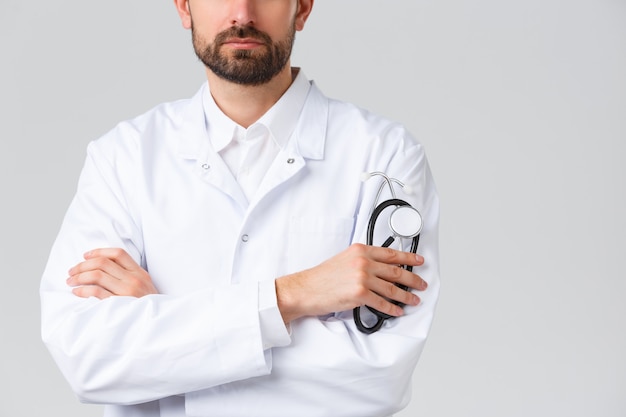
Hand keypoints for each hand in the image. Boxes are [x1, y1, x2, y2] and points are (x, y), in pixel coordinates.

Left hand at [67, 248, 157, 298]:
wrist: (159, 325)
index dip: (99, 252)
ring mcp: (127, 292)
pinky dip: (83, 290)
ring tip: (70, 281)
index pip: (118, 253)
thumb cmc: (147, 306)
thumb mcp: (145, 286)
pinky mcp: (119, 304)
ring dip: (79, 276)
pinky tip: (76, 292)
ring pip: (97, 275)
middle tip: (72, 271)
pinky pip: (96, 292)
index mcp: (140, 273)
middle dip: (83, 265)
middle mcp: (134, 279)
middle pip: (103, 263)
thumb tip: (103, 268)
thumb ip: (130, 276)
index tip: (86, 256)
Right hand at [275, 243, 427, 323]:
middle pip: (396, 271)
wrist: (306, 289)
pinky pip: (382, 303)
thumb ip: (362, 260)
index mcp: (360, 251)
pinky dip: (392, 308)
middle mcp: (363, 262)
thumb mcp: (343, 259)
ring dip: (406, 296)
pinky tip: (397, 310)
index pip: (391, 253)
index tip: (419, 261)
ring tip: (414, 299)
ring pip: (392, 288)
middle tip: (421, 284)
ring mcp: (362, 278)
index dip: (409, 257)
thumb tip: (380, 268)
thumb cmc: (321, 277)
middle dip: (413, 279)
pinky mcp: (360, 294)